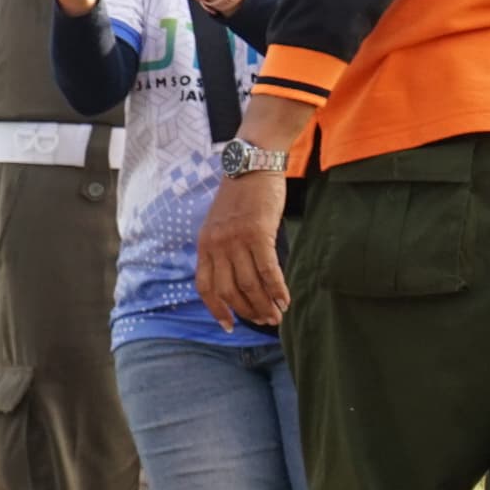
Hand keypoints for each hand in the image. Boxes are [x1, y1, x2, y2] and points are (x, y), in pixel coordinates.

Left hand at [197, 168, 290, 330]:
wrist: (252, 164)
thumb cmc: (241, 196)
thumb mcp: (220, 224)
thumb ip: (222, 249)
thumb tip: (236, 279)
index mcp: (204, 245)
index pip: (205, 287)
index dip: (216, 310)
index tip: (228, 326)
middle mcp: (217, 245)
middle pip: (230, 290)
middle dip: (248, 311)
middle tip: (265, 321)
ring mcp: (236, 239)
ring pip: (250, 283)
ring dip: (264, 304)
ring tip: (276, 316)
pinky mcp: (258, 233)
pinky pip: (267, 270)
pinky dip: (277, 289)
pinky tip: (285, 300)